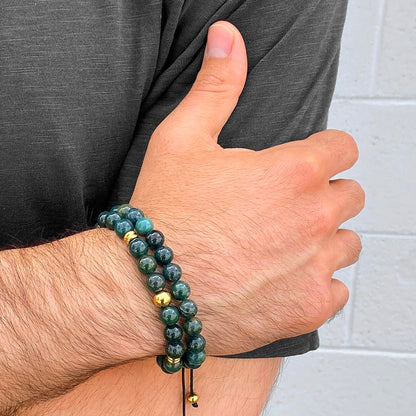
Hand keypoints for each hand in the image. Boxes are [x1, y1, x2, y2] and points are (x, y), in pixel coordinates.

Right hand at [129, 21, 364, 355]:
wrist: (145, 287)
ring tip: (279, 245)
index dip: (322, 153)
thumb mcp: (183, 138)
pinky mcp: (307, 308)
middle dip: (321, 197)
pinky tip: (279, 280)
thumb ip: (216, 86)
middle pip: (348, 196)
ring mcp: (315, 267)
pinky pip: (334, 290)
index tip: (302, 166)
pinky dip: (313, 284)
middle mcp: (315, 217)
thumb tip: (227, 38)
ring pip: (345, 243)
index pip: (342, 148)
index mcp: (294, 171)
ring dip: (321, 241)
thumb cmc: (164, 215)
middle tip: (282, 208)